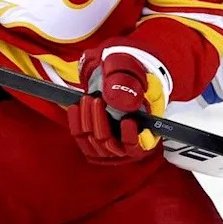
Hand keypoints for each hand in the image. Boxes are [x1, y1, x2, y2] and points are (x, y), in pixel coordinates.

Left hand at [68, 47, 168, 161]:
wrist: (115, 78)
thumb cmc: (133, 79)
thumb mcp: (138, 77)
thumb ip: (133, 86)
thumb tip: (124, 99)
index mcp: (146, 132)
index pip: (140, 145)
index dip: (132, 137)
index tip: (127, 121)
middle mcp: (127, 143)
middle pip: (112, 145)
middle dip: (101, 121)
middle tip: (97, 100)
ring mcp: (108, 145)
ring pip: (93, 142)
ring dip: (87, 119)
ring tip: (87, 99)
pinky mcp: (91, 142)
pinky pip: (80, 137)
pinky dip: (76, 122)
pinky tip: (76, 106)